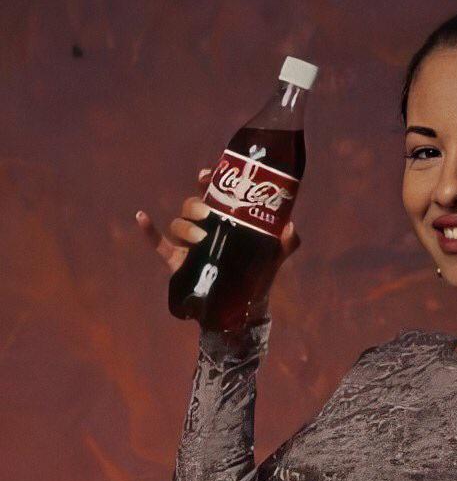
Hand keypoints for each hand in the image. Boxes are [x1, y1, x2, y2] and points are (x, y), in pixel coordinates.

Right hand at [133, 167, 300, 273]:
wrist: (244, 305)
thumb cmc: (258, 274)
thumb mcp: (275, 256)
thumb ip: (287, 242)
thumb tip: (290, 227)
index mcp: (224, 219)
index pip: (212, 193)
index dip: (207, 180)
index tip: (206, 175)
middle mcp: (205, 227)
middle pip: (192, 206)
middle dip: (196, 206)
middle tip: (207, 215)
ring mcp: (189, 244)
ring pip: (178, 224)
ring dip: (185, 226)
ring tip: (200, 238)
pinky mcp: (177, 261)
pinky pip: (158, 243)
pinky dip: (148, 231)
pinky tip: (141, 217)